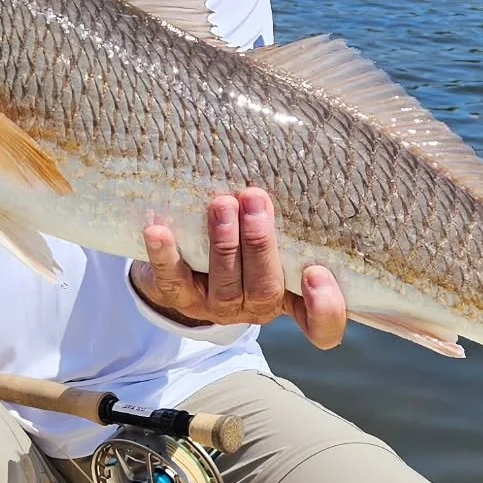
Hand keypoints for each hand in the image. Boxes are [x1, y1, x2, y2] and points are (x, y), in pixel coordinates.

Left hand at [129, 188, 346, 348]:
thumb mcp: (274, 236)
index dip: (325, 308)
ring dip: (224, 244)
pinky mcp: (179, 298)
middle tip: (255, 199)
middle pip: (266, 289)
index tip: (316, 272)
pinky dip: (165, 254)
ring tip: (222, 204)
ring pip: (226, 286)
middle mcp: (257, 306)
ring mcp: (217, 306)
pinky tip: (158, 230)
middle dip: (260, 244)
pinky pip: (172, 279)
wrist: (182, 268)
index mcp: (290, 294)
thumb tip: (301, 159)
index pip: (320, 323)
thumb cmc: (244, 242)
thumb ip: (289, 218)